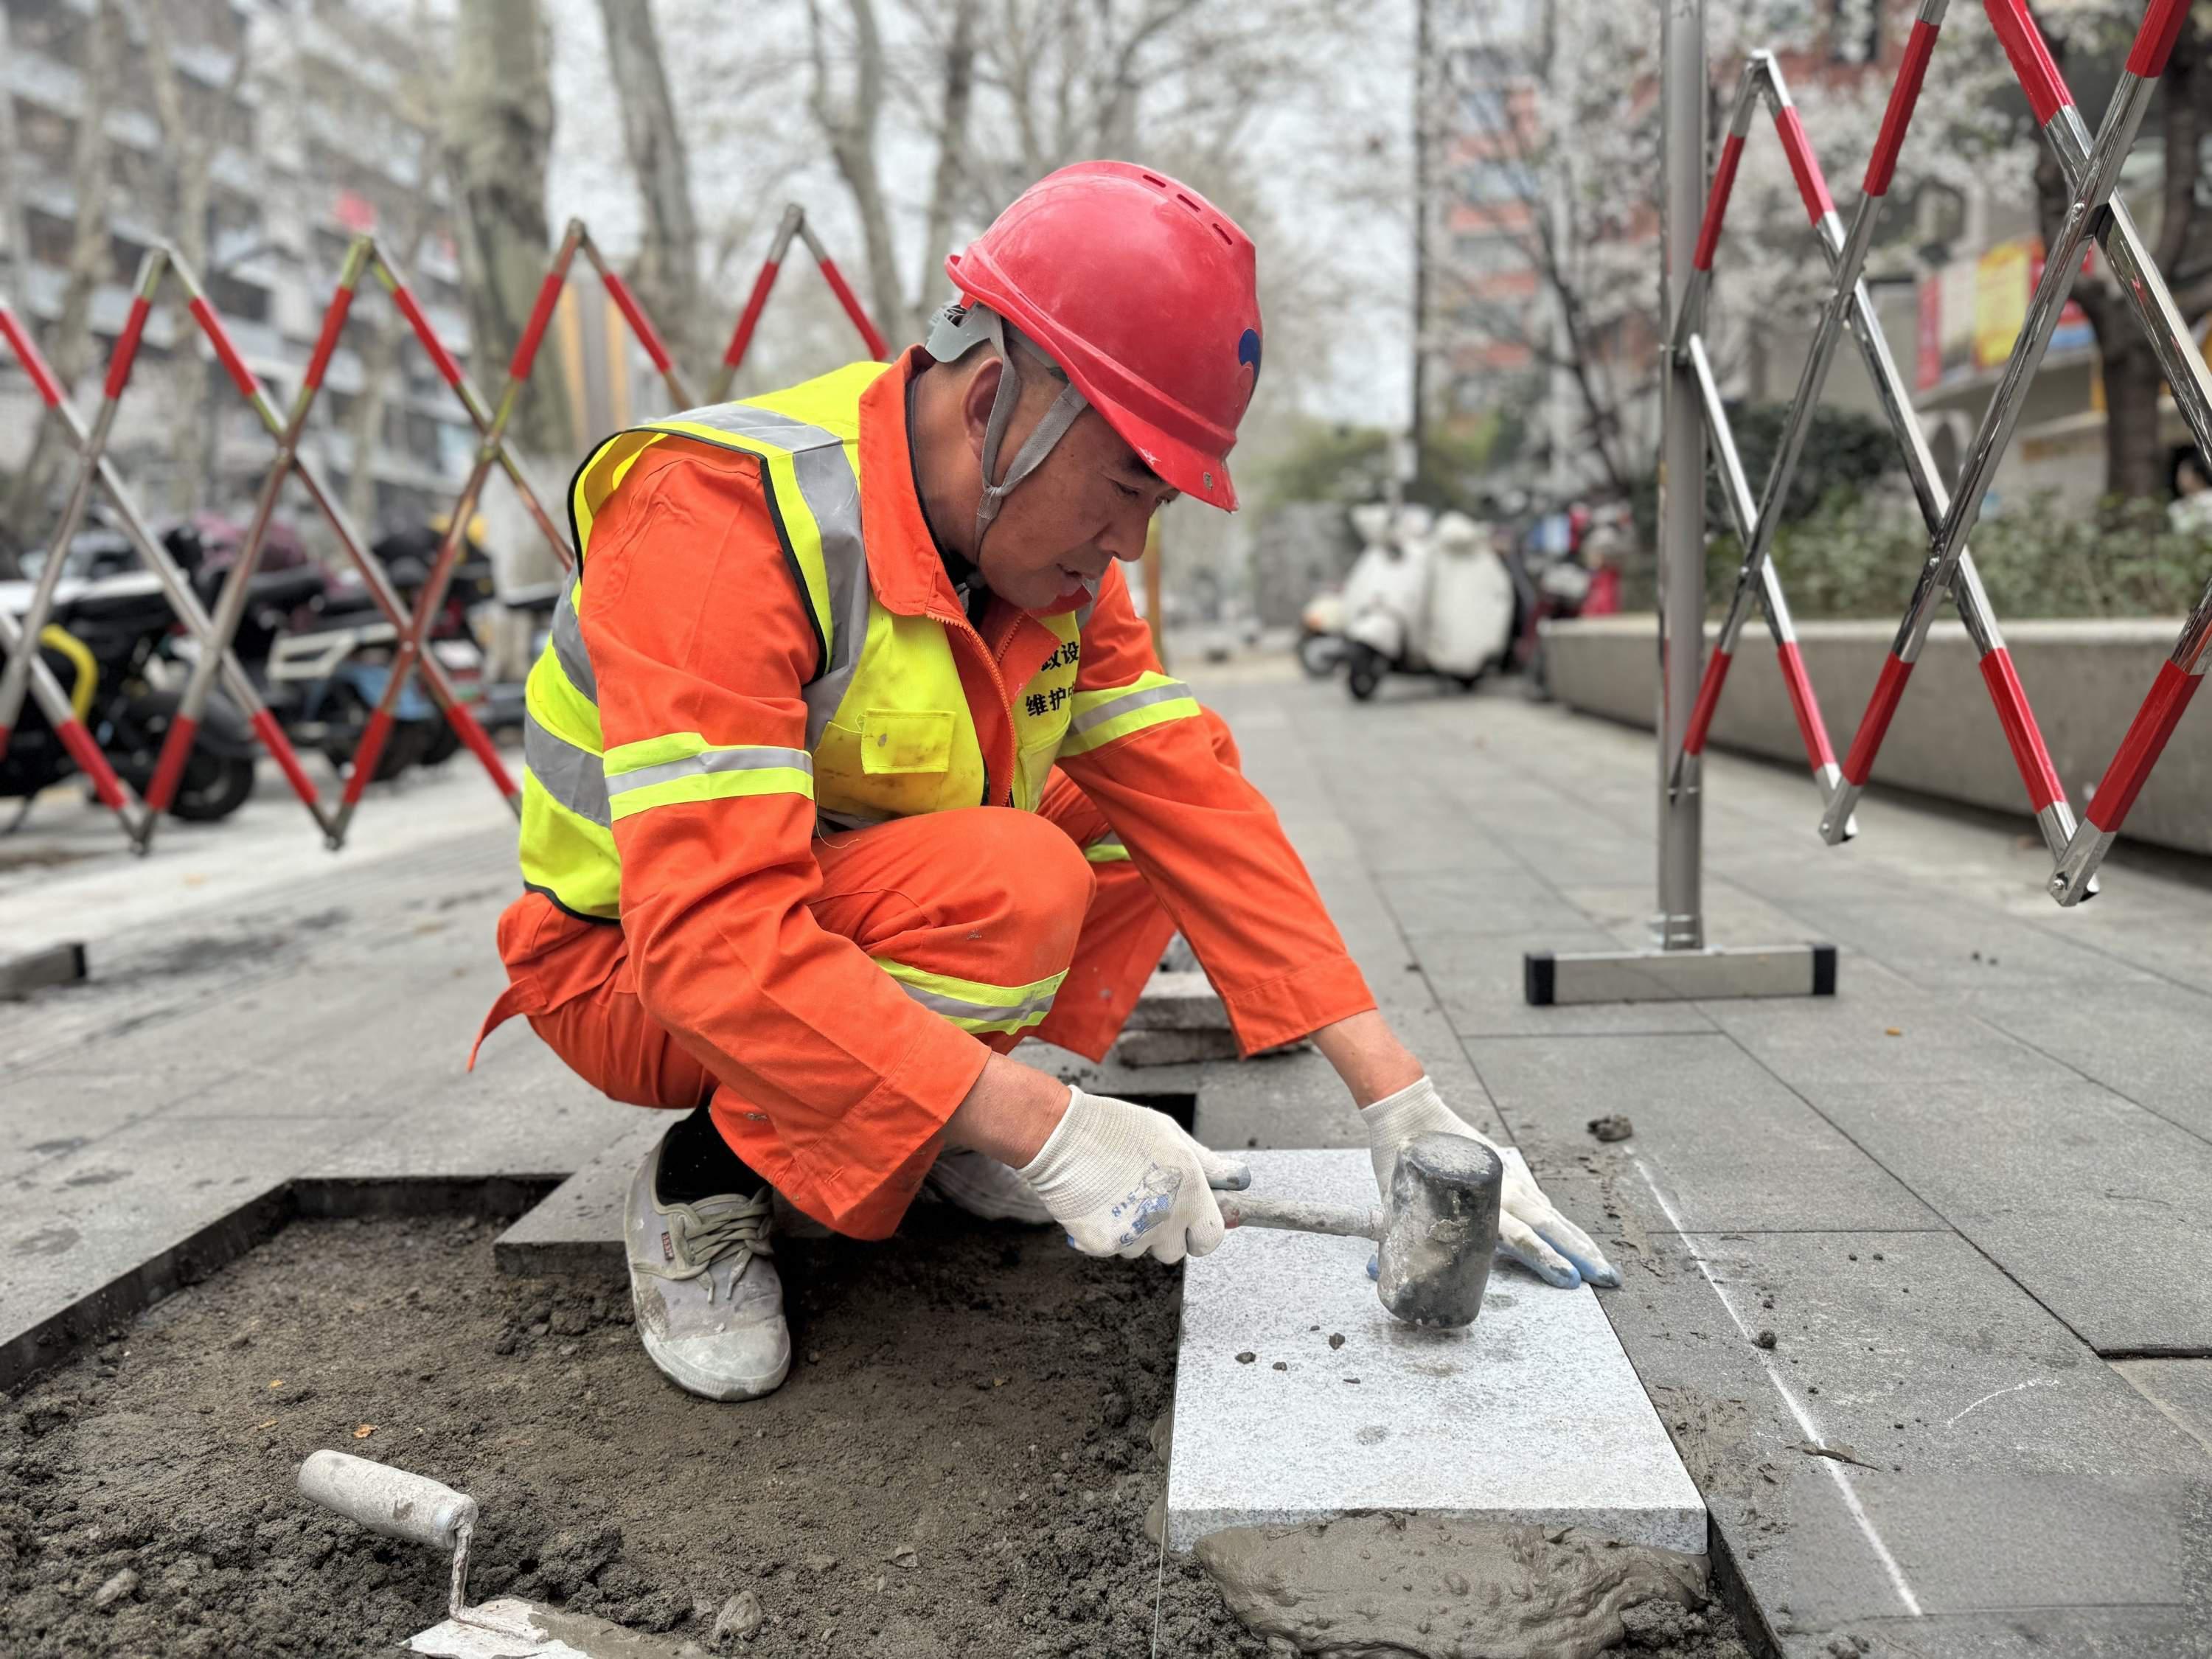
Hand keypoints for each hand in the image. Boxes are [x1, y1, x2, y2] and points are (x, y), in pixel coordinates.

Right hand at [1017, 1087, 1250, 1263]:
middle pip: (1174, 1251)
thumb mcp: (1170, 1134)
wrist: (1060, 1136)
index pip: (1211, 1237)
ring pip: (1140, 1250)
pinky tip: (1096, 1202)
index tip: (1189, 1223)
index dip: (1200, 1232)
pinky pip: (1111, 1248)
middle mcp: (1166, 1218)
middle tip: (1145, 1202)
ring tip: (1115, 1194)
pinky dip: (1105, 1232)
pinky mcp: (1102, 1244)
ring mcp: (1133, 1235)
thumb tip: (1238, 1179)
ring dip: (1133, 1232)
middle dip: (1164, 1234)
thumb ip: (1206, 1163)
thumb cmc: (1116, 1128)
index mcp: (1189, 1190)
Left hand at [1360, 1075, 1618, 1288]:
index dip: (1543, 1259)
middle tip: (1609, 1279)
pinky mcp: (1504, 1169)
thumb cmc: (1399, 1156)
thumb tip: (1376, 1272)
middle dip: (1579, 1254)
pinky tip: (1570, 1236)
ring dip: (1575, 1239)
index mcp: (1475, 1197)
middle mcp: (1499, 1187)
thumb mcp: (1392, 1200)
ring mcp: (1506, 1176)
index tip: (1569, 1279)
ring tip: (1600, 1263)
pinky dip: (1557, 1219)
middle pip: (1547, 1227)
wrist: (1407, 1108)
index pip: (1517, 1236)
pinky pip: (1538, 1200)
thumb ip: (1395, 1235)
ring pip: (1549, 1214)